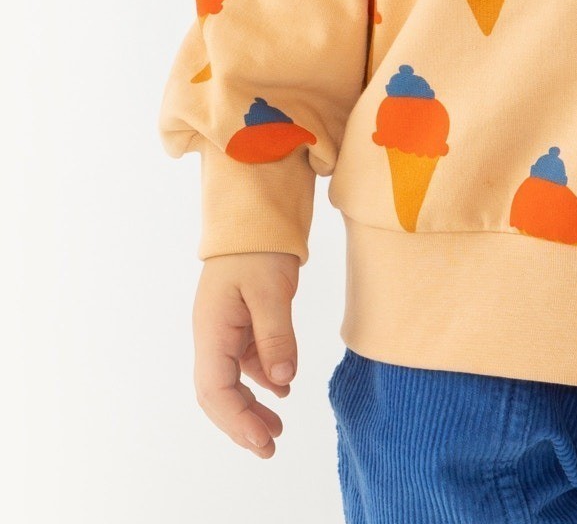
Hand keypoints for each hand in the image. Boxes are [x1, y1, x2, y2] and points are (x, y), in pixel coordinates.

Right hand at [193, 251, 301, 455]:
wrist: (256, 212)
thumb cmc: (258, 246)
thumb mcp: (271, 289)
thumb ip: (276, 335)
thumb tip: (282, 379)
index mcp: (211, 328)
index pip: (215, 388)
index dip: (237, 419)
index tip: (263, 439)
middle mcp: (213, 333)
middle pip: (218, 392)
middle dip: (240, 423)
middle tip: (269, 447)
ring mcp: (225, 328)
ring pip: (232, 379)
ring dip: (251, 406)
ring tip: (277, 428)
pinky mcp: (241, 320)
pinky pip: (247, 359)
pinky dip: (263, 377)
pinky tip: (283, 388)